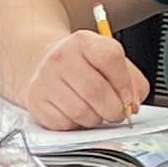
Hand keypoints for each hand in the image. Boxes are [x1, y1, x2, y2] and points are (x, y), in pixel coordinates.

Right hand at [14, 28, 149, 130]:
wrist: (44, 63)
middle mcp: (61, 57)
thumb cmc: (84, 66)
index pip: (110, 58)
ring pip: (80, 112)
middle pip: (96, 91)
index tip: (129, 99)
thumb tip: (131, 107)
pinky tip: (77, 115)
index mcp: (84, 42)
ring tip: (96, 113)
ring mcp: (45, 79)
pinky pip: (64, 123)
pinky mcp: (36, 99)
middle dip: (114, 110)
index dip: (125, 84)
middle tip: (117, 114)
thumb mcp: (110, 62)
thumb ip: (131, 82)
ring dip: (95, 120)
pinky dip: (76, 125)